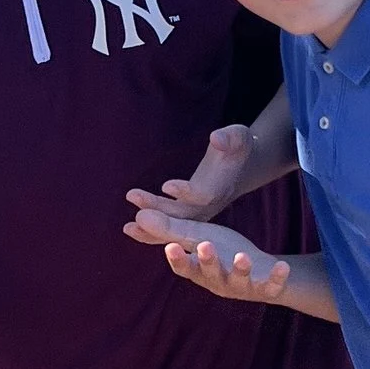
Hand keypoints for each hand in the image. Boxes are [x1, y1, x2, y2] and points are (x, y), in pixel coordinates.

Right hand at [124, 196, 294, 303]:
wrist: (259, 274)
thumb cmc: (222, 254)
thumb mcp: (197, 239)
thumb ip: (169, 231)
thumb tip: (134, 219)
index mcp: (200, 271)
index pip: (184, 268)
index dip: (177, 259)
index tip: (170, 247)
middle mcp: (218, 282)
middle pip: (210, 273)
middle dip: (208, 261)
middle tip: (205, 246)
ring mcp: (242, 287)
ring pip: (239, 280)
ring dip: (240, 269)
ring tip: (241, 256)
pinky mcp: (265, 289)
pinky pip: (271, 286)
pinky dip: (276, 277)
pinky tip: (282, 265)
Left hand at [133, 121, 257, 222]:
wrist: (242, 166)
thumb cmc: (237, 146)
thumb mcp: (238, 137)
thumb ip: (229, 138)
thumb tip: (216, 138)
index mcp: (221, 187)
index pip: (204, 194)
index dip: (186, 191)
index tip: (166, 186)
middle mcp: (211, 205)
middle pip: (184, 213)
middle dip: (159, 208)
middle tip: (134, 198)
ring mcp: (201, 214)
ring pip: (175, 225)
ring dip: (151, 227)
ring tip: (127, 227)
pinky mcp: (192, 216)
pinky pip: (171, 228)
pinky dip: (152, 231)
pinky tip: (130, 229)